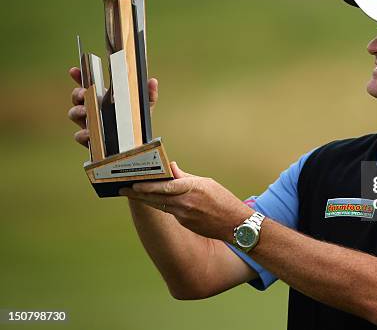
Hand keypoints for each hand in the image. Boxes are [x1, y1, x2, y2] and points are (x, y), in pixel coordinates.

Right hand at [67, 67, 158, 147]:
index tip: (74, 70)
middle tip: (83, 93)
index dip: (79, 77)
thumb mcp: (143, 107)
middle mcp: (93, 110)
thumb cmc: (136, 122)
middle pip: (77, 98)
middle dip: (77, 93)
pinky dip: (82, 133)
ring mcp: (90, 124)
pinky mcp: (91, 140)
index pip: (88, 85)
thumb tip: (153, 81)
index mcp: (103, 99)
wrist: (137, 145)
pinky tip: (89, 132)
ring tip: (85, 111)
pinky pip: (80, 136)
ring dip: (77, 111)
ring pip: (74, 114)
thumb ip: (149, 95)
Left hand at [119, 163, 253, 241]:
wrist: (236, 225)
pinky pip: (170, 212)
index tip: (132, 183)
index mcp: (191, 189)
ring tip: (133, 193)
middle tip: (123, 188)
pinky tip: (154, 201)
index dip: (146, 185)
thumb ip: (185, 177)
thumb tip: (171, 168)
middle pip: (155, 198)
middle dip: (138, 193)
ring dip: (146, 199)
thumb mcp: (206, 183)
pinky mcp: (185, 224)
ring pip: (160, 205)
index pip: (163, 186)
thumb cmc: (224, 201)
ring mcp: (183, 216)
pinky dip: (162, 205)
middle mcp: (185, 204)